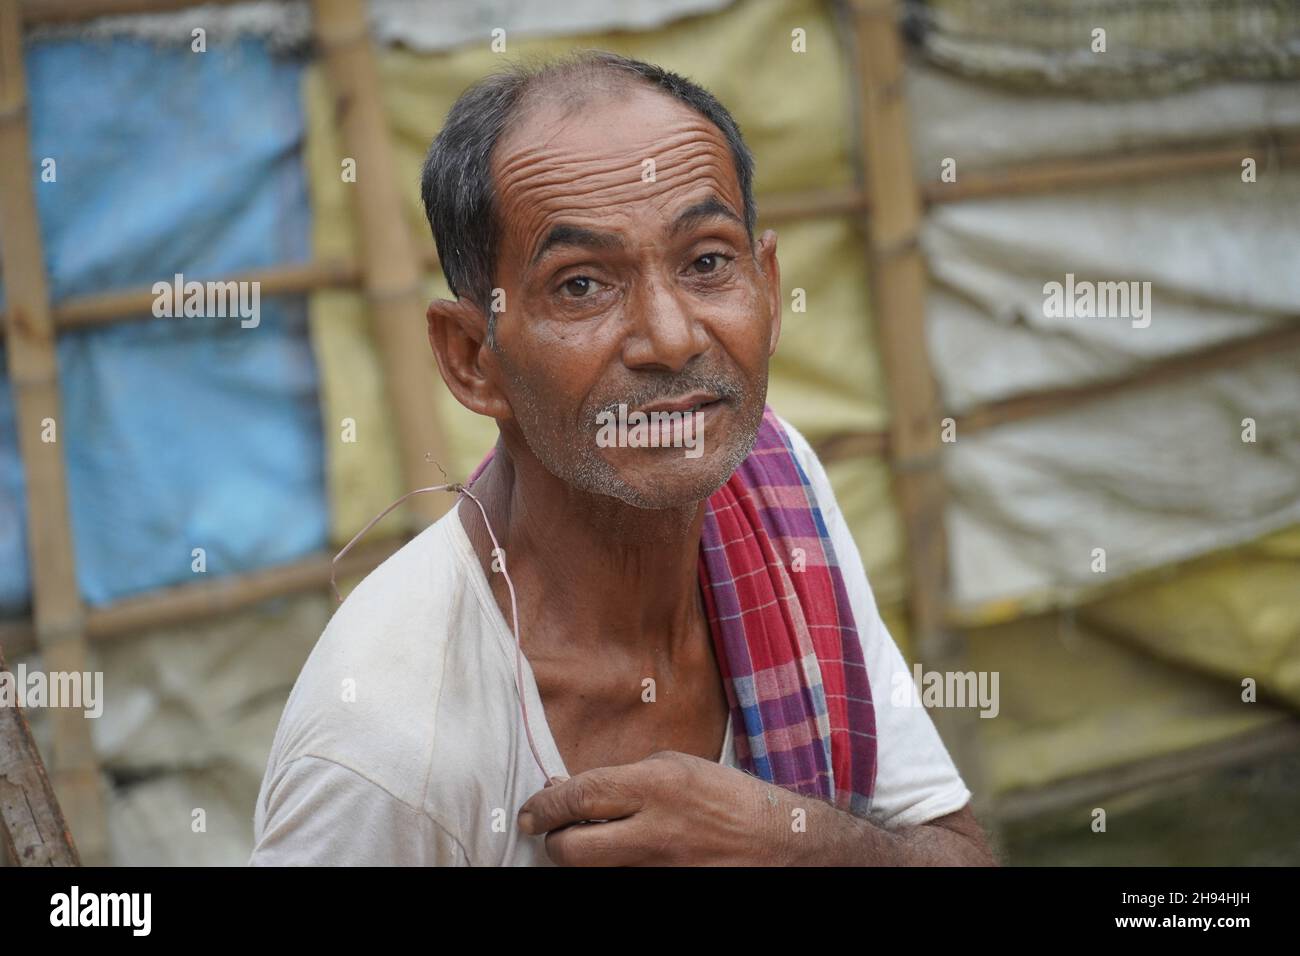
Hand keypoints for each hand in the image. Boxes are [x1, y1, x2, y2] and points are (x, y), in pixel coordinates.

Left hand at [516, 750, 804, 865]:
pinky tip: (621, 854)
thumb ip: (621, 777)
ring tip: (591, 840)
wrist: (779, 842)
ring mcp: (660, 869)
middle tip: (552, 830)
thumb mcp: (676, 766)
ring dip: (582, 857)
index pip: (580, 796)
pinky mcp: (664, 889)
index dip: (544, 805)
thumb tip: (567, 790)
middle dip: (553, 840)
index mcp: (657, 785)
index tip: (531, 809)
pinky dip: (612, 869)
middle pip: (570, 850)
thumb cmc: (727, 798)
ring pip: (590, 873)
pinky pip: (619, 881)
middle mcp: (655, 831)